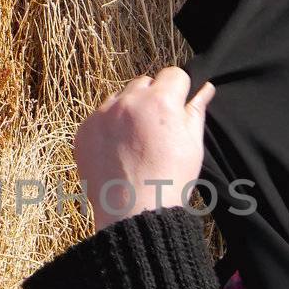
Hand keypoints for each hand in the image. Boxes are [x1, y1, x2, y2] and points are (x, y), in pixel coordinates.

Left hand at [73, 66, 215, 230]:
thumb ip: (195, 111)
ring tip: (137, 141)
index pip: (173, 74)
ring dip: (129, 109)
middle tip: (157, 129)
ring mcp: (102, 115)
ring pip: (120, 97)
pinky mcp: (84, 131)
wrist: (134, 214)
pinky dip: (108, 127)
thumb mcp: (193, 145)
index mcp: (160, 101)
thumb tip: (204, 89)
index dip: (179, 91)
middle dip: (153, 97)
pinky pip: (99, 116)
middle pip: (144, 82)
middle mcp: (128, 102)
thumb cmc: (170, 180)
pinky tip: (119, 150)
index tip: (178, 109)